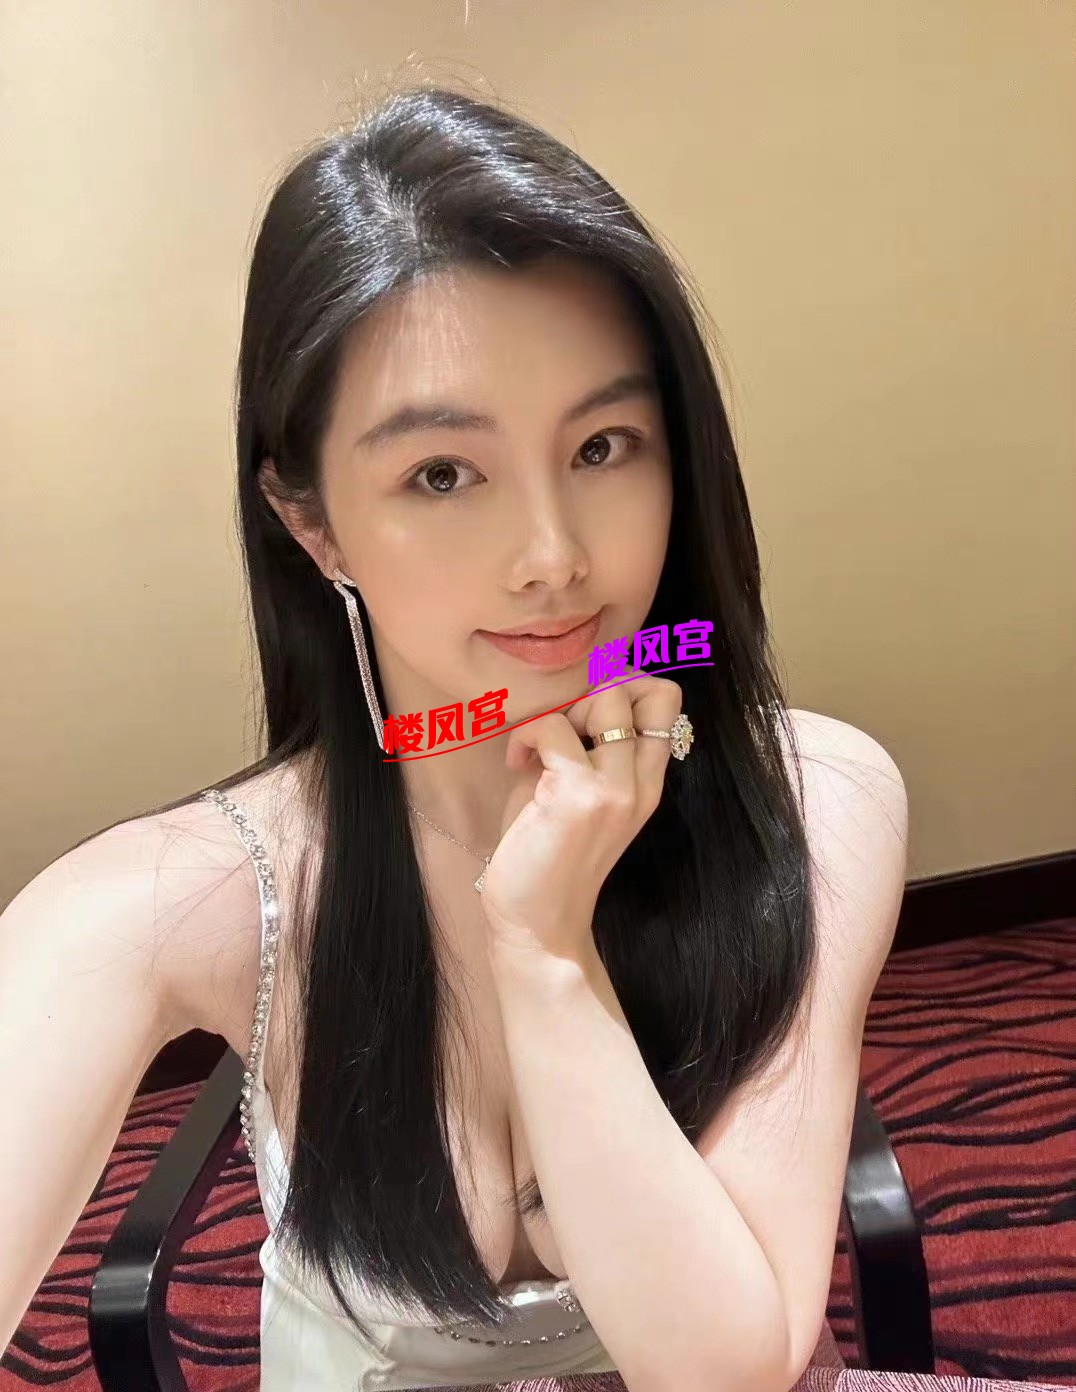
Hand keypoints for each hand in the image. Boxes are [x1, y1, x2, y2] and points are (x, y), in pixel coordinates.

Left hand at [479, 666, 683, 966]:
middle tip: (558, 730)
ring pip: (605, 696)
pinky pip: (552, 725)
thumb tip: (560, 700)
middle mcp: (640, 782)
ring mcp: (614, 788)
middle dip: (592, 691)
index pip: (666, 701)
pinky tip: (515, 764)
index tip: (582, 714)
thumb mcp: (574, 793)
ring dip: (562, 708)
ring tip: (537, 747)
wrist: (537, 927)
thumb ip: (580, 747)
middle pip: (645, 688)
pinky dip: (526, 734)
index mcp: (647, 782)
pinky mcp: (577, 795)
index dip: (625, 685)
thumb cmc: (545, 857)